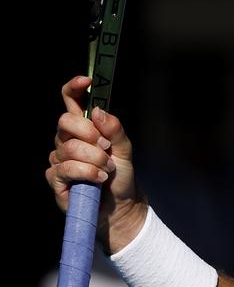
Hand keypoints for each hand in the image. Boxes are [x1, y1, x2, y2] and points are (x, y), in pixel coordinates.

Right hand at [47, 76, 148, 253]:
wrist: (119, 206)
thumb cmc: (120, 176)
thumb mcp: (124, 150)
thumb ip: (115, 129)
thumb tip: (97, 111)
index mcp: (83, 128)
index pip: (71, 102)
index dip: (74, 88)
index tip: (86, 81)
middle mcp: (66, 140)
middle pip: (66, 121)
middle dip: (90, 133)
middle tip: (107, 148)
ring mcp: (58, 158)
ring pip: (70, 148)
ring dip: (95, 159)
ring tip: (106, 170)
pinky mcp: (55, 178)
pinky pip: (67, 168)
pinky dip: (88, 173)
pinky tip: (99, 180)